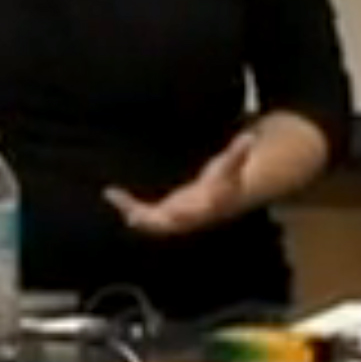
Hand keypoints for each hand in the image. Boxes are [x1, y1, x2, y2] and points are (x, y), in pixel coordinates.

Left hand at [104, 132, 255, 236]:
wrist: (220, 199)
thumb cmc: (225, 182)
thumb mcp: (230, 167)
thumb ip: (238, 153)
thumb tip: (249, 136)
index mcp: (203, 209)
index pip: (192, 215)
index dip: (182, 215)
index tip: (171, 211)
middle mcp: (185, 218)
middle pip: (167, 225)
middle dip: (151, 222)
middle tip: (134, 216)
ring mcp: (171, 218)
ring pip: (149, 222)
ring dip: (133, 213)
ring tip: (116, 199)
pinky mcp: (159, 214)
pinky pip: (139, 213)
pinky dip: (126, 205)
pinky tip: (110, 193)